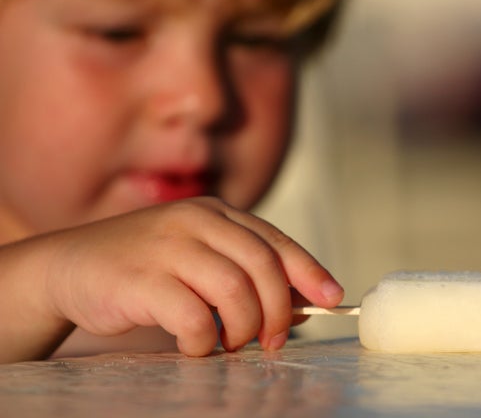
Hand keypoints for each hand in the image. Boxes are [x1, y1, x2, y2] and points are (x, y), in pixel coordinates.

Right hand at [39, 197, 342, 355]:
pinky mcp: (140, 278)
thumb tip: (301, 307)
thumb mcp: (199, 260)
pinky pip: (193, 316)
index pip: (276, 241)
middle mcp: (196, 221)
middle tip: (272, 340)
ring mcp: (168, 246)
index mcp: (216, 213)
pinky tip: (197, 346)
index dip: (309, 271)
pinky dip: (205, 340)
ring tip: (232, 344)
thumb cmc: (145, 268)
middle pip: (263, 266)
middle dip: (279, 310)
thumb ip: (244, 275)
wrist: (70, 266)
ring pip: (235, 290)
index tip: (332, 297)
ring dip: (245, 327)